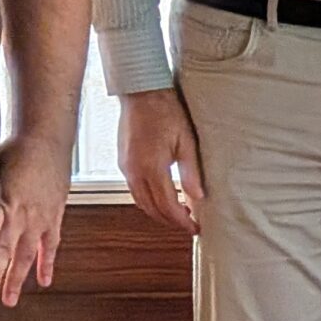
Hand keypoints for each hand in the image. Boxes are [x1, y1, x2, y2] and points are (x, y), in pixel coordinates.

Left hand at [0, 134, 66, 306]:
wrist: (47, 138)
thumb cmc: (16, 149)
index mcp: (5, 200)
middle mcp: (23, 213)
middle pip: (8, 248)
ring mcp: (41, 217)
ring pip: (28, 253)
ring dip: (19, 277)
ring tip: (10, 299)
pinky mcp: (54, 216)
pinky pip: (51, 245)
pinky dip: (47, 264)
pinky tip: (43, 281)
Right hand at [118, 87, 206, 232]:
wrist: (141, 91)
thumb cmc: (166, 110)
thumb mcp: (186, 140)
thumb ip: (191, 171)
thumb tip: (198, 197)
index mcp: (152, 168)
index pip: (168, 206)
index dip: (182, 221)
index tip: (194, 228)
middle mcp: (134, 172)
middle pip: (152, 209)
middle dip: (170, 221)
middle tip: (188, 224)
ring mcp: (125, 167)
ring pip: (140, 202)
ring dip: (158, 212)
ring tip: (177, 212)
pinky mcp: (122, 162)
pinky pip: (134, 190)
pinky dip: (147, 200)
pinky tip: (161, 196)